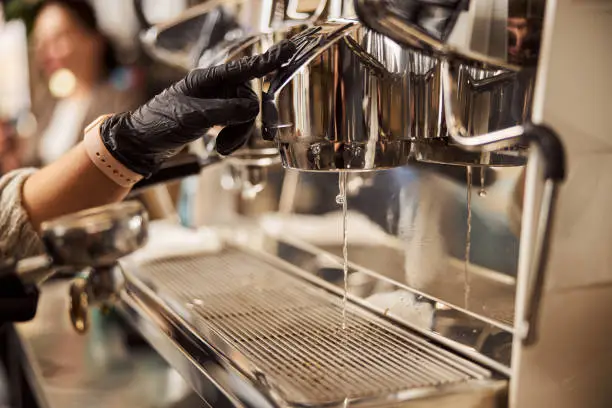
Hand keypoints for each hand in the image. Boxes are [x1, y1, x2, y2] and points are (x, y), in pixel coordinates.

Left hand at [99, 40, 295, 176]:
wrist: (142, 143)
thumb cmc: (160, 123)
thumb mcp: (194, 117)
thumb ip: (226, 110)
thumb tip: (253, 108)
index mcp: (208, 79)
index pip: (245, 68)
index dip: (269, 60)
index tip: (290, 50)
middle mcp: (215, 88)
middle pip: (249, 100)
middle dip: (244, 123)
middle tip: (228, 142)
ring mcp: (216, 102)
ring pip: (245, 116)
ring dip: (238, 135)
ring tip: (222, 148)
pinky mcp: (215, 117)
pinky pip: (236, 124)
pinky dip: (233, 138)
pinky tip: (221, 147)